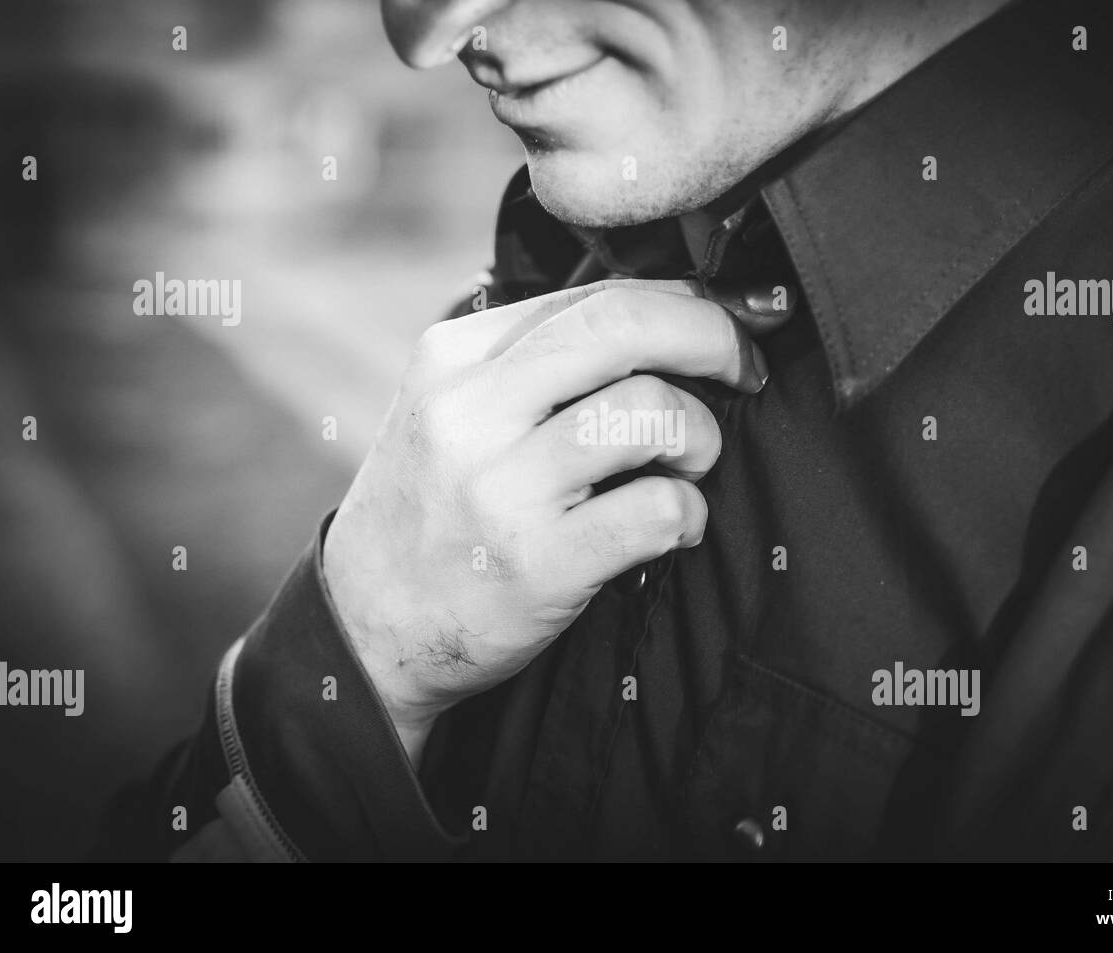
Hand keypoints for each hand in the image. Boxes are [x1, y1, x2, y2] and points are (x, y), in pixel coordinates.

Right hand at [322, 278, 789, 763]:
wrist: (368, 628)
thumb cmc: (435, 509)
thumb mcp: (455, 410)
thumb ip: (541, 359)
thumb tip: (678, 307)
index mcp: (455, 357)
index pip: (596, 296)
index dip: (686, 303)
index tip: (731, 323)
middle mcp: (472, 411)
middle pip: (628, 328)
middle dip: (714, 339)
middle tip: (745, 371)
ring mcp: (503, 488)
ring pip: (652, 413)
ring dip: (700, 439)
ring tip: (686, 467)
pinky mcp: (539, 562)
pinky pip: (659, 508)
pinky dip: (689, 515)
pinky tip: (674, 528)